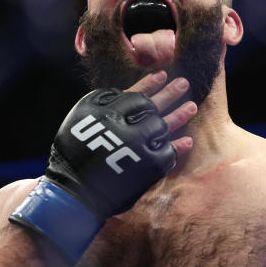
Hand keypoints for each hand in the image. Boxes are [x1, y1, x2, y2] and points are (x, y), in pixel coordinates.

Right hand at [9, 71, 195, 262]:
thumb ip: (100, 104)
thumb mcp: (79, 119)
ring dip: (180, 115)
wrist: (75, 191)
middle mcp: (124, 125)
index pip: (135, 94)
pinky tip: (188, 140)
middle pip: (154, 106)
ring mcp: (138, 145)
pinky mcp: (149, 166)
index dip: (150, 84)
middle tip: (184, 83)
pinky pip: (168, 152)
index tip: (162, 75)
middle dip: (170, 94)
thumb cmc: (73, 155)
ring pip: (165, 126)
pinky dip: (178, 146)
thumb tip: (120, 92)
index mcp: (105, 112)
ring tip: (192, 106)